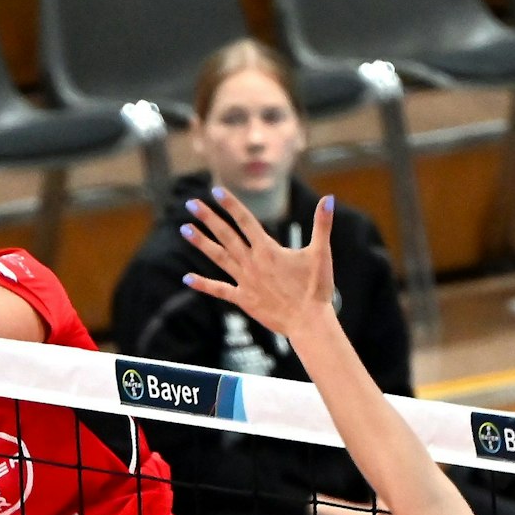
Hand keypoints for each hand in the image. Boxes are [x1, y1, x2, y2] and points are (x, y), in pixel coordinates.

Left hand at [181, 190, 336, 339]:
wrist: (308, 322)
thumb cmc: (316, 289)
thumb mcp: (321, 253)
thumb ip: (322, 224)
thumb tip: (329, 198)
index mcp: (268, 250)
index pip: (246, 221)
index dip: (231, 205)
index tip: (216, 191)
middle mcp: (252, 263)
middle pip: (226, 235)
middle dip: (209, 218)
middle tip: (191, 204)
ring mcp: (245, 281)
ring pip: (219, 257)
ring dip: (201, 242)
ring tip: (185, 229)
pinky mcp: (243, 299)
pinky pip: (219, 290)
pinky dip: (203, 284)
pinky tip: (186, 278)